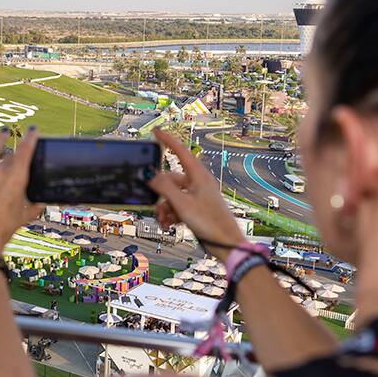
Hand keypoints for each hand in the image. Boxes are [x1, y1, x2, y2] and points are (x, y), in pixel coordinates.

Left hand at [0, 127, 42, 260]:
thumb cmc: (4, 228)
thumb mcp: (24, 217)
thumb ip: (34, 208)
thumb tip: (41, 205)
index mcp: (16, 178)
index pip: (25, 151)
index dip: (30, 138)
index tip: (33, 129)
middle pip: (10, 155)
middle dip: (16, 151)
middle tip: (21, 149)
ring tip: (3, 131)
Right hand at [148, 128, 245, 261]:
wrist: (227, 245)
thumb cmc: (210, 223)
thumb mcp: (182, 205)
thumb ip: (164, 188)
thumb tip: (150, 174)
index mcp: (199, 177)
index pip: (181, 152)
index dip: (167, 140)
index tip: (155, 132)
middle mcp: (198, 184)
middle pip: (171, 180)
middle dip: (160, 193)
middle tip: (152, 204)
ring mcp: (198, 196)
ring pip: (173, 195)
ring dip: (164, 207)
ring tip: (163, 221)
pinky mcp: (197, 209)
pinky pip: (178, 206)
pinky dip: (171, 214)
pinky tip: (168, 225)